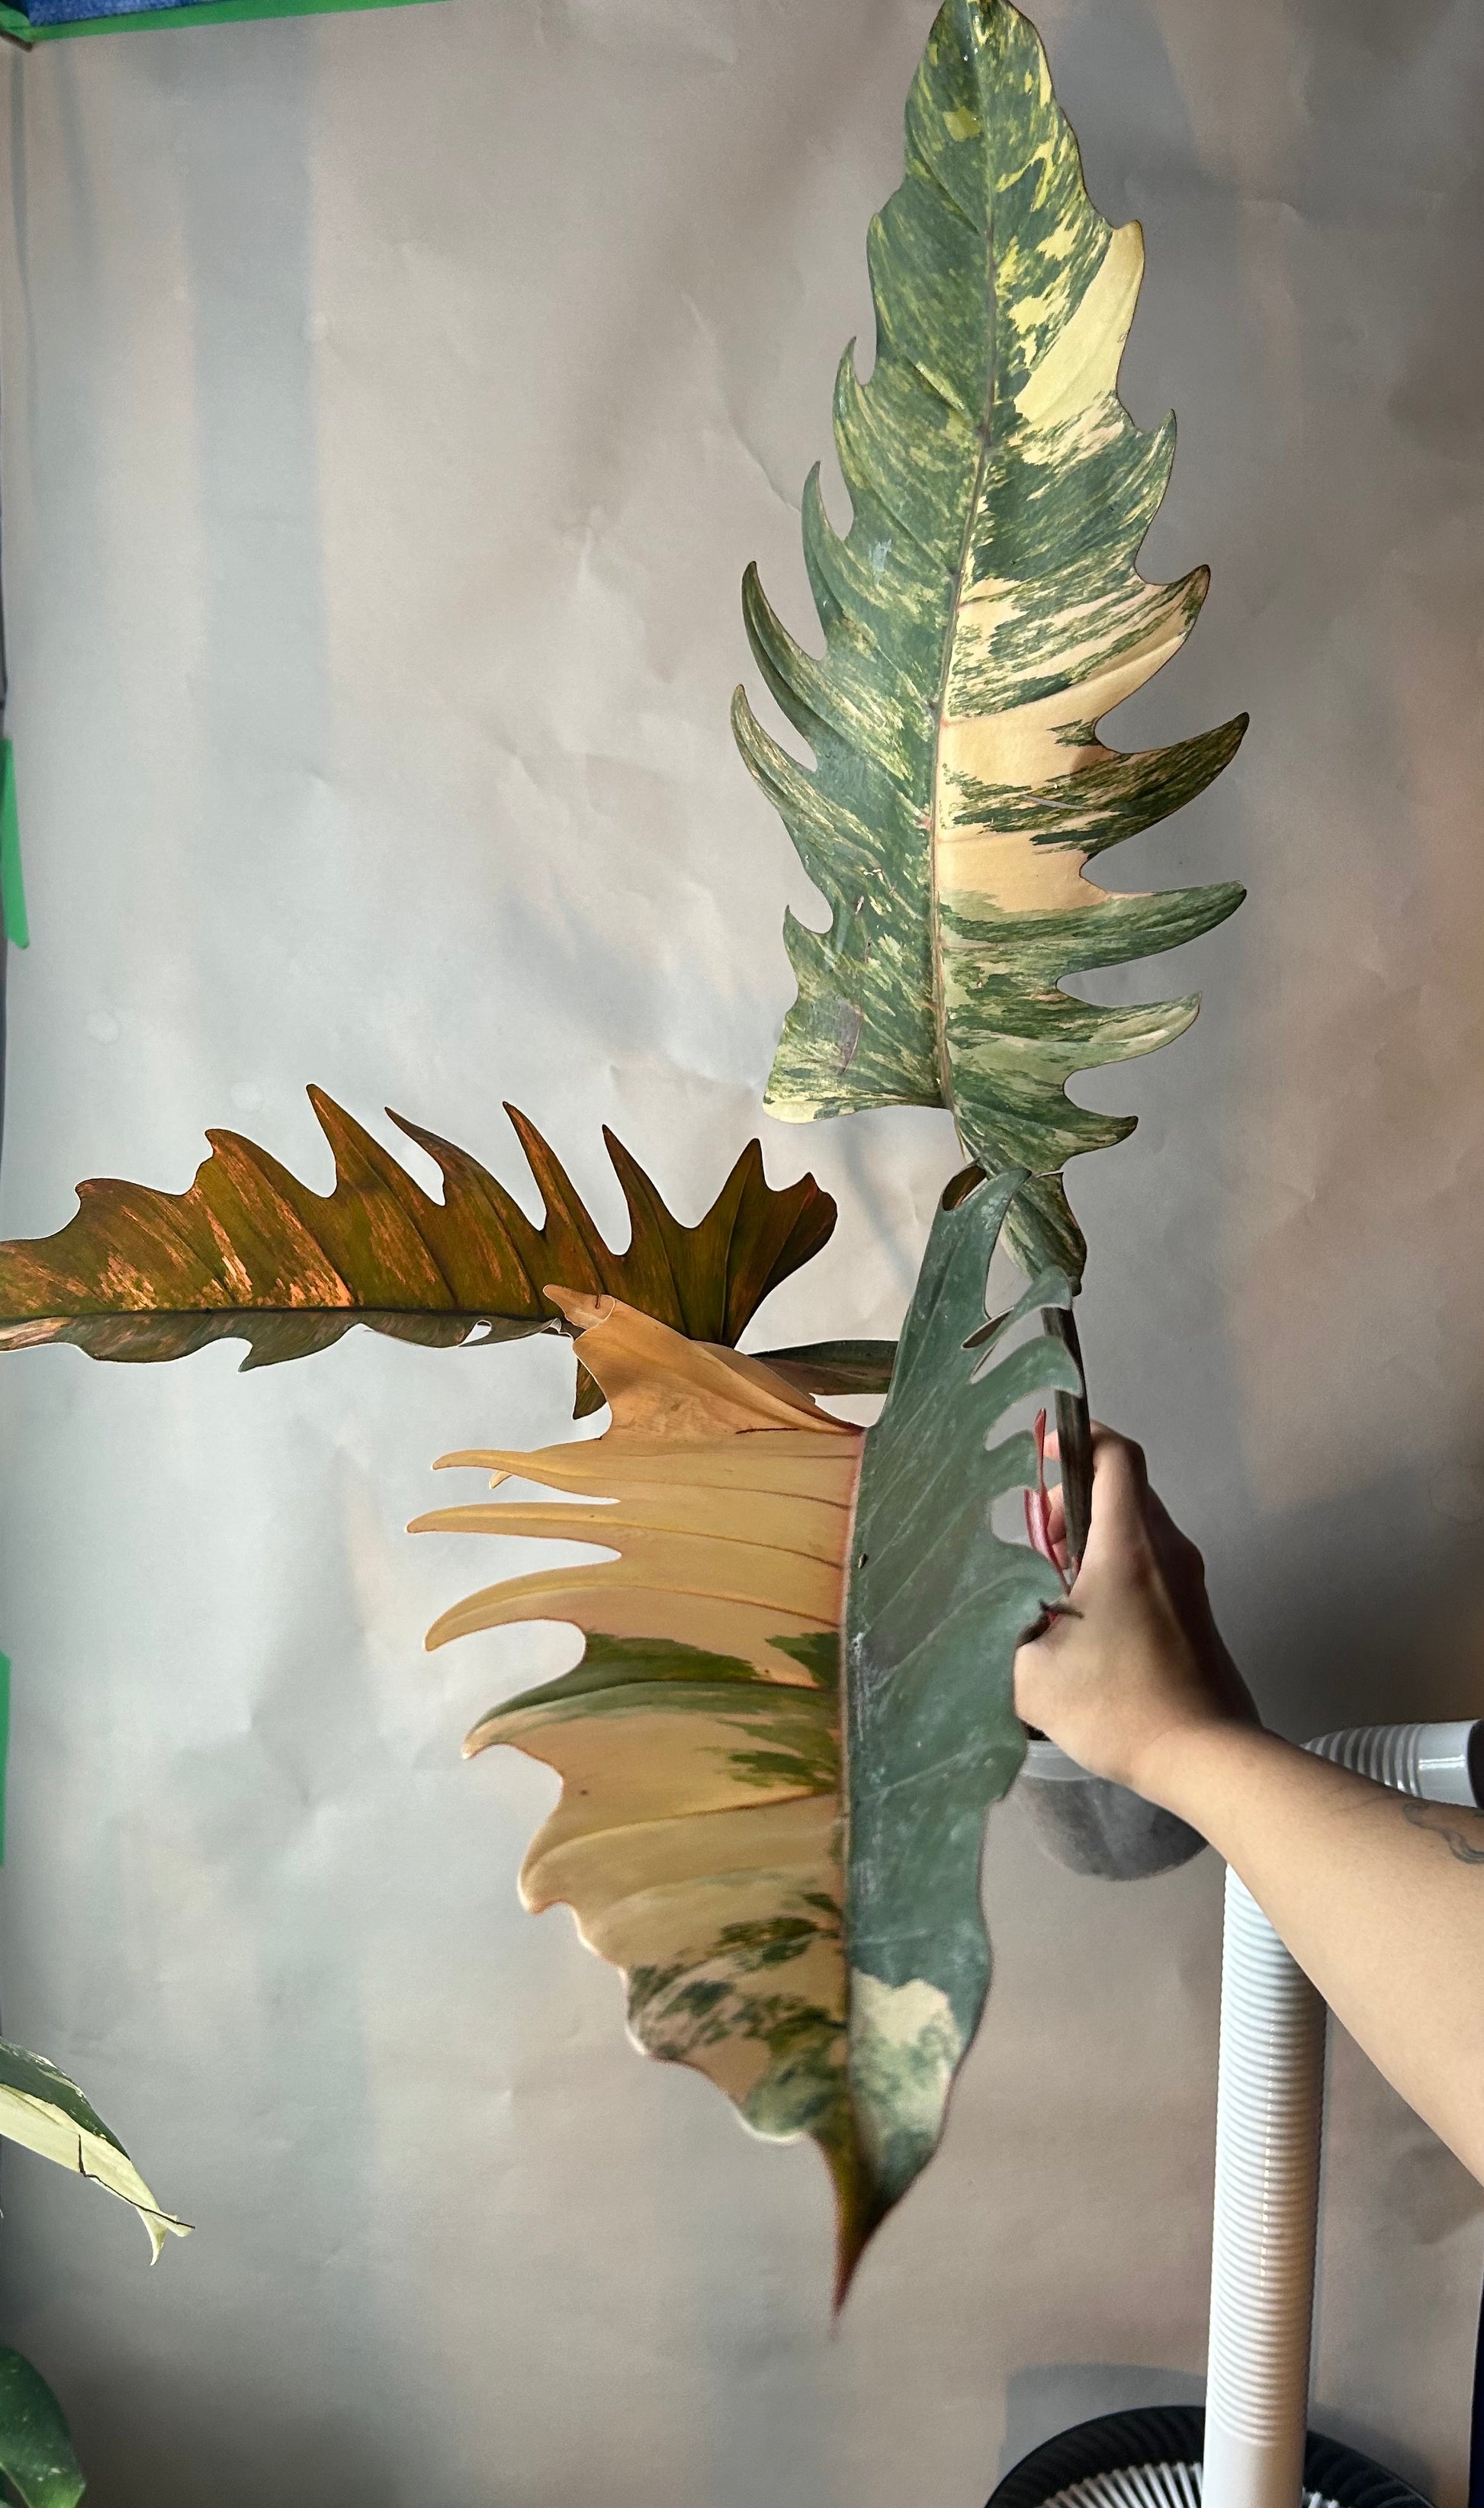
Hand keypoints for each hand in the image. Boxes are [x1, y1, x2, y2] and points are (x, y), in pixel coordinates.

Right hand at [1014, 1426, 1258, 1805]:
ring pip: (1140, 1528)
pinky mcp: (1197, 1613)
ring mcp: (1189, 1582)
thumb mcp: (1033, 1674)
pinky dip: (1118, 1565)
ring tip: (1057, 1583)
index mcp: (1128, 1546)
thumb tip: (993, 1615)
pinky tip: (1089, 1617)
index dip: (1080, 1437)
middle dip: (1077, 1496)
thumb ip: (1002, 1632)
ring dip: (1097, 1536)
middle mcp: (1166, 1550)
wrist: (1207, 1756)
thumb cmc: (1118, 1704)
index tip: (1044, 1450)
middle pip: (1126, 1488)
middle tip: (1040, 1539)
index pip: (1116, 1455)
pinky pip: (1154, 1563)